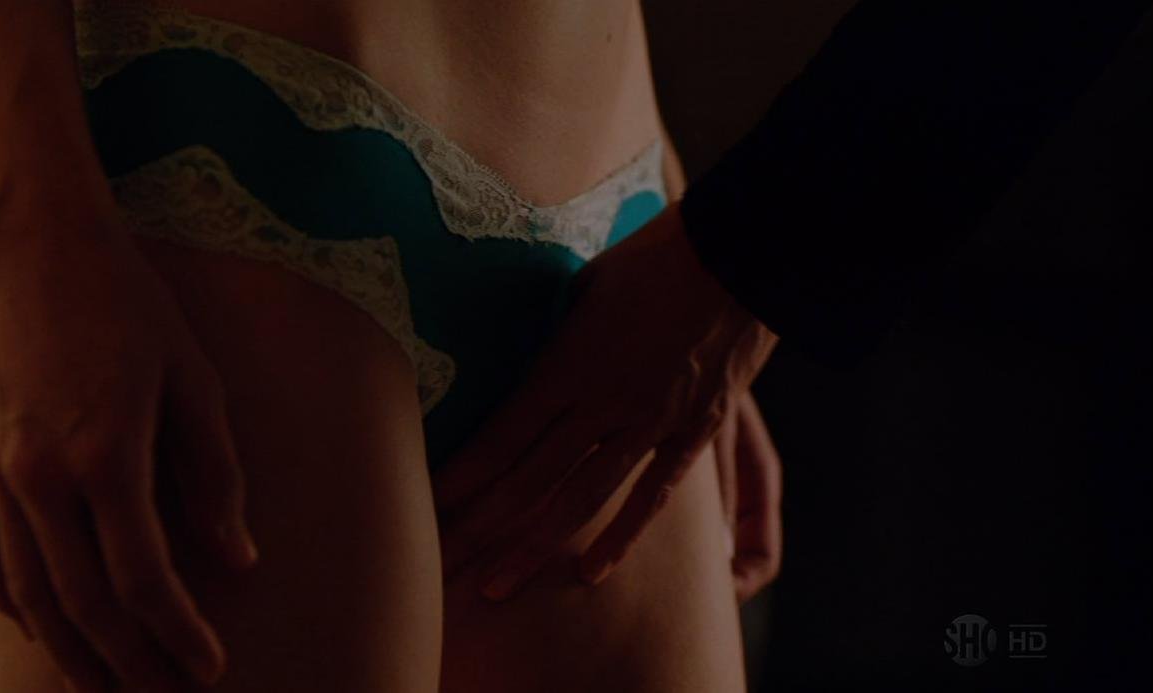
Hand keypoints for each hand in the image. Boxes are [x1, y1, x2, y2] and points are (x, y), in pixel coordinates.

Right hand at [0, 212, 256, 691]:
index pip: (144, 578)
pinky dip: (20, 605)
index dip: (179, 633)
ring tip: (109, 686)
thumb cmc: (132, 309)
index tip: (210, 666)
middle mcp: (40, 474)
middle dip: (130, 660)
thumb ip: (216, 477)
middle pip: (84, 602)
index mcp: (106, 454)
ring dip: (71, 650)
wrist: (36, 248)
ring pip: (30, 593)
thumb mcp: (195, 383)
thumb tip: (237, 559)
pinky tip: (47, 629)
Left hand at [433, 202, 776, 600]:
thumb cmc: (657, 255)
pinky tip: (589, 572)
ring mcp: (649, 424)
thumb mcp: (585, 283)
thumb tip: (525, 357)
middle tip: (439, 563)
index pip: (502, 436)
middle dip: (480, 525)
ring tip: (494, 586)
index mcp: (569, 363)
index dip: (462, 477)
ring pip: (580, 500)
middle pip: (528, 480)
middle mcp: (602, 403)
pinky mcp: (692, 433)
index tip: (428, 506)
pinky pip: (651, 496)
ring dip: (533, 547)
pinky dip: (620, 537)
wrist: (746, 253)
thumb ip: (553, 333)